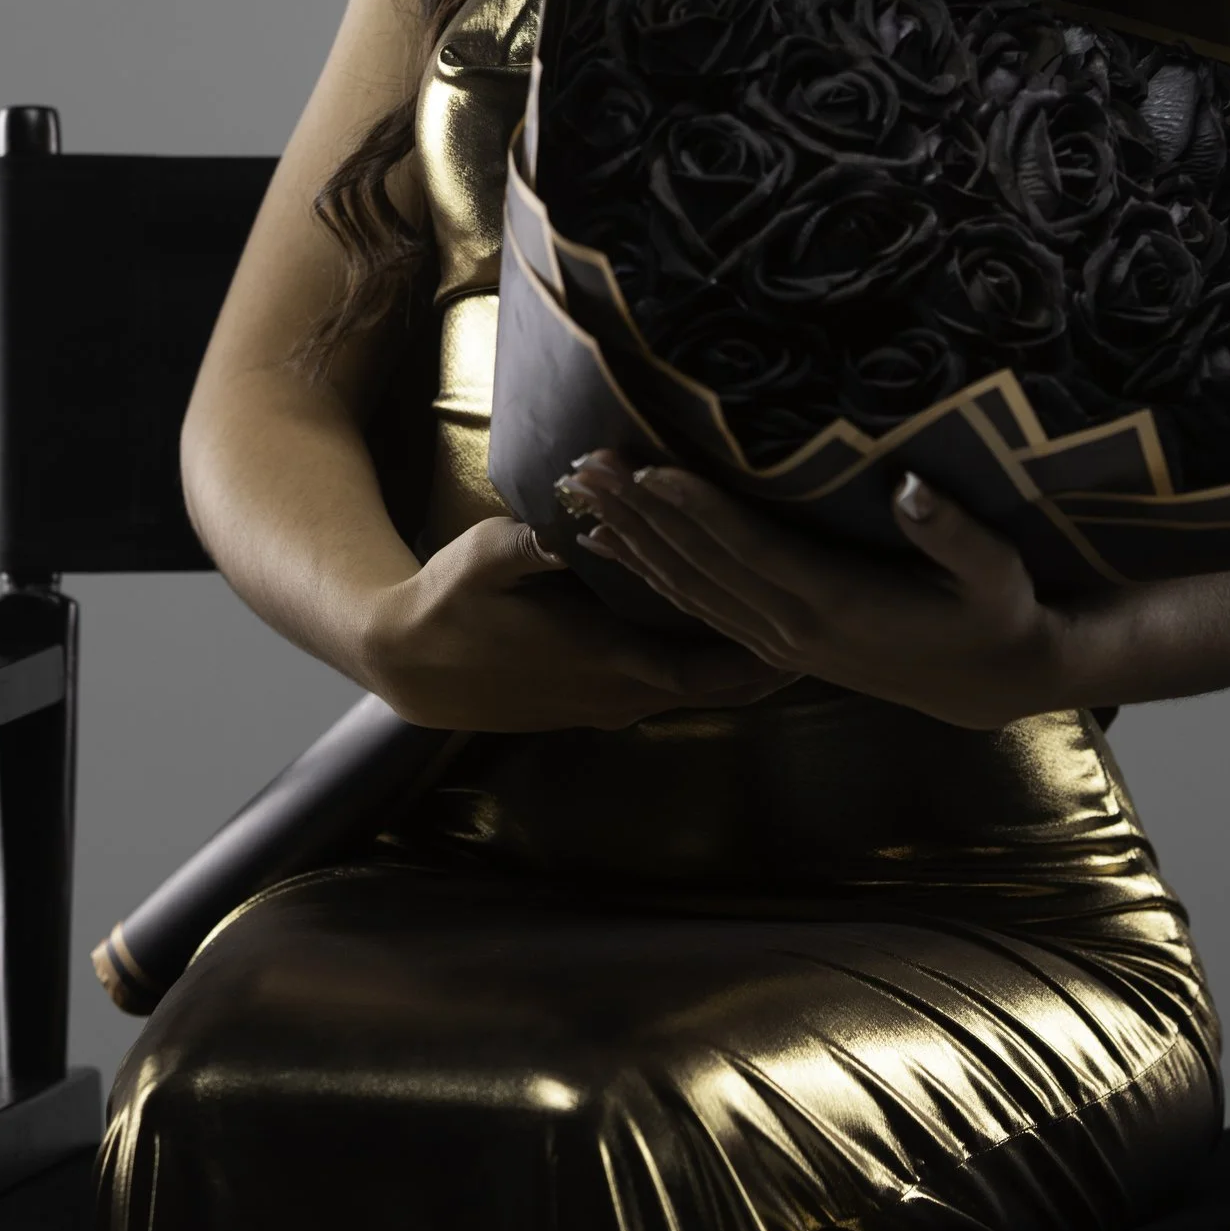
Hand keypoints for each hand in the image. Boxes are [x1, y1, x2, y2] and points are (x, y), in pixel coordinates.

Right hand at [359, 510, 792, 732]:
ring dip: (736, 672)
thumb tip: (565, 525)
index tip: (807, 641)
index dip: (757, 660)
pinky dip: (699, 674)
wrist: (404, 661)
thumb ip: (530, 543)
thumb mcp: (485, 560)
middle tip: (825, 645)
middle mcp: (612, 694)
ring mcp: (600, 705)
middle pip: (711, 690)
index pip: (700, 669)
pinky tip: (719, 650)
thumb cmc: (446, 604)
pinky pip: (662, 691)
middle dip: (767, 668)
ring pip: (689, 694)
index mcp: (601, 661)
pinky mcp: (586, 705)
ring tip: (787, 644)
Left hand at [559, 450, 1076, 729]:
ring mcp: (774, 639)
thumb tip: (910, 487)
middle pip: (700, 563)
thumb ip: (953, 531)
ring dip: (630, 536)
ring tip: (580, 490)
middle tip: (588, 463)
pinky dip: (645, 571)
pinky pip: (692, 606)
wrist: (986, 681)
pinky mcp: (770, 643)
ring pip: (684, 585)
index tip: (652, 467)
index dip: (700, 509)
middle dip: (640, 511)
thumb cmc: (994, 612)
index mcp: (836, 602)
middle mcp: (791, 626)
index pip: (752, 548)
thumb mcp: (995, 572)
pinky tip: (607, 542)